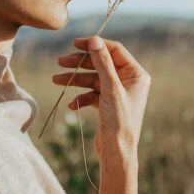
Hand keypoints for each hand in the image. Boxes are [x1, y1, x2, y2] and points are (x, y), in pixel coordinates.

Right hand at [51, 36, 150, 169]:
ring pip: (93, 79)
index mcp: (136, 75)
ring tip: (56, 79)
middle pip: (101, 63)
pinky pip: (92, 94)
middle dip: (80, 63)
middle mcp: (129, 81)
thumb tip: (95, 40)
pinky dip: (81, 97)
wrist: (117, 152)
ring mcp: (118, 93)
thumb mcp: (110, 89)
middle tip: (60, 61)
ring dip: (75, 79)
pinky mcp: (108, 104)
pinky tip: (72, 105)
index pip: (114, 50)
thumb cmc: (119, 121)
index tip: (75, 44)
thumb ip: (102, 63)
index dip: (95, 45)